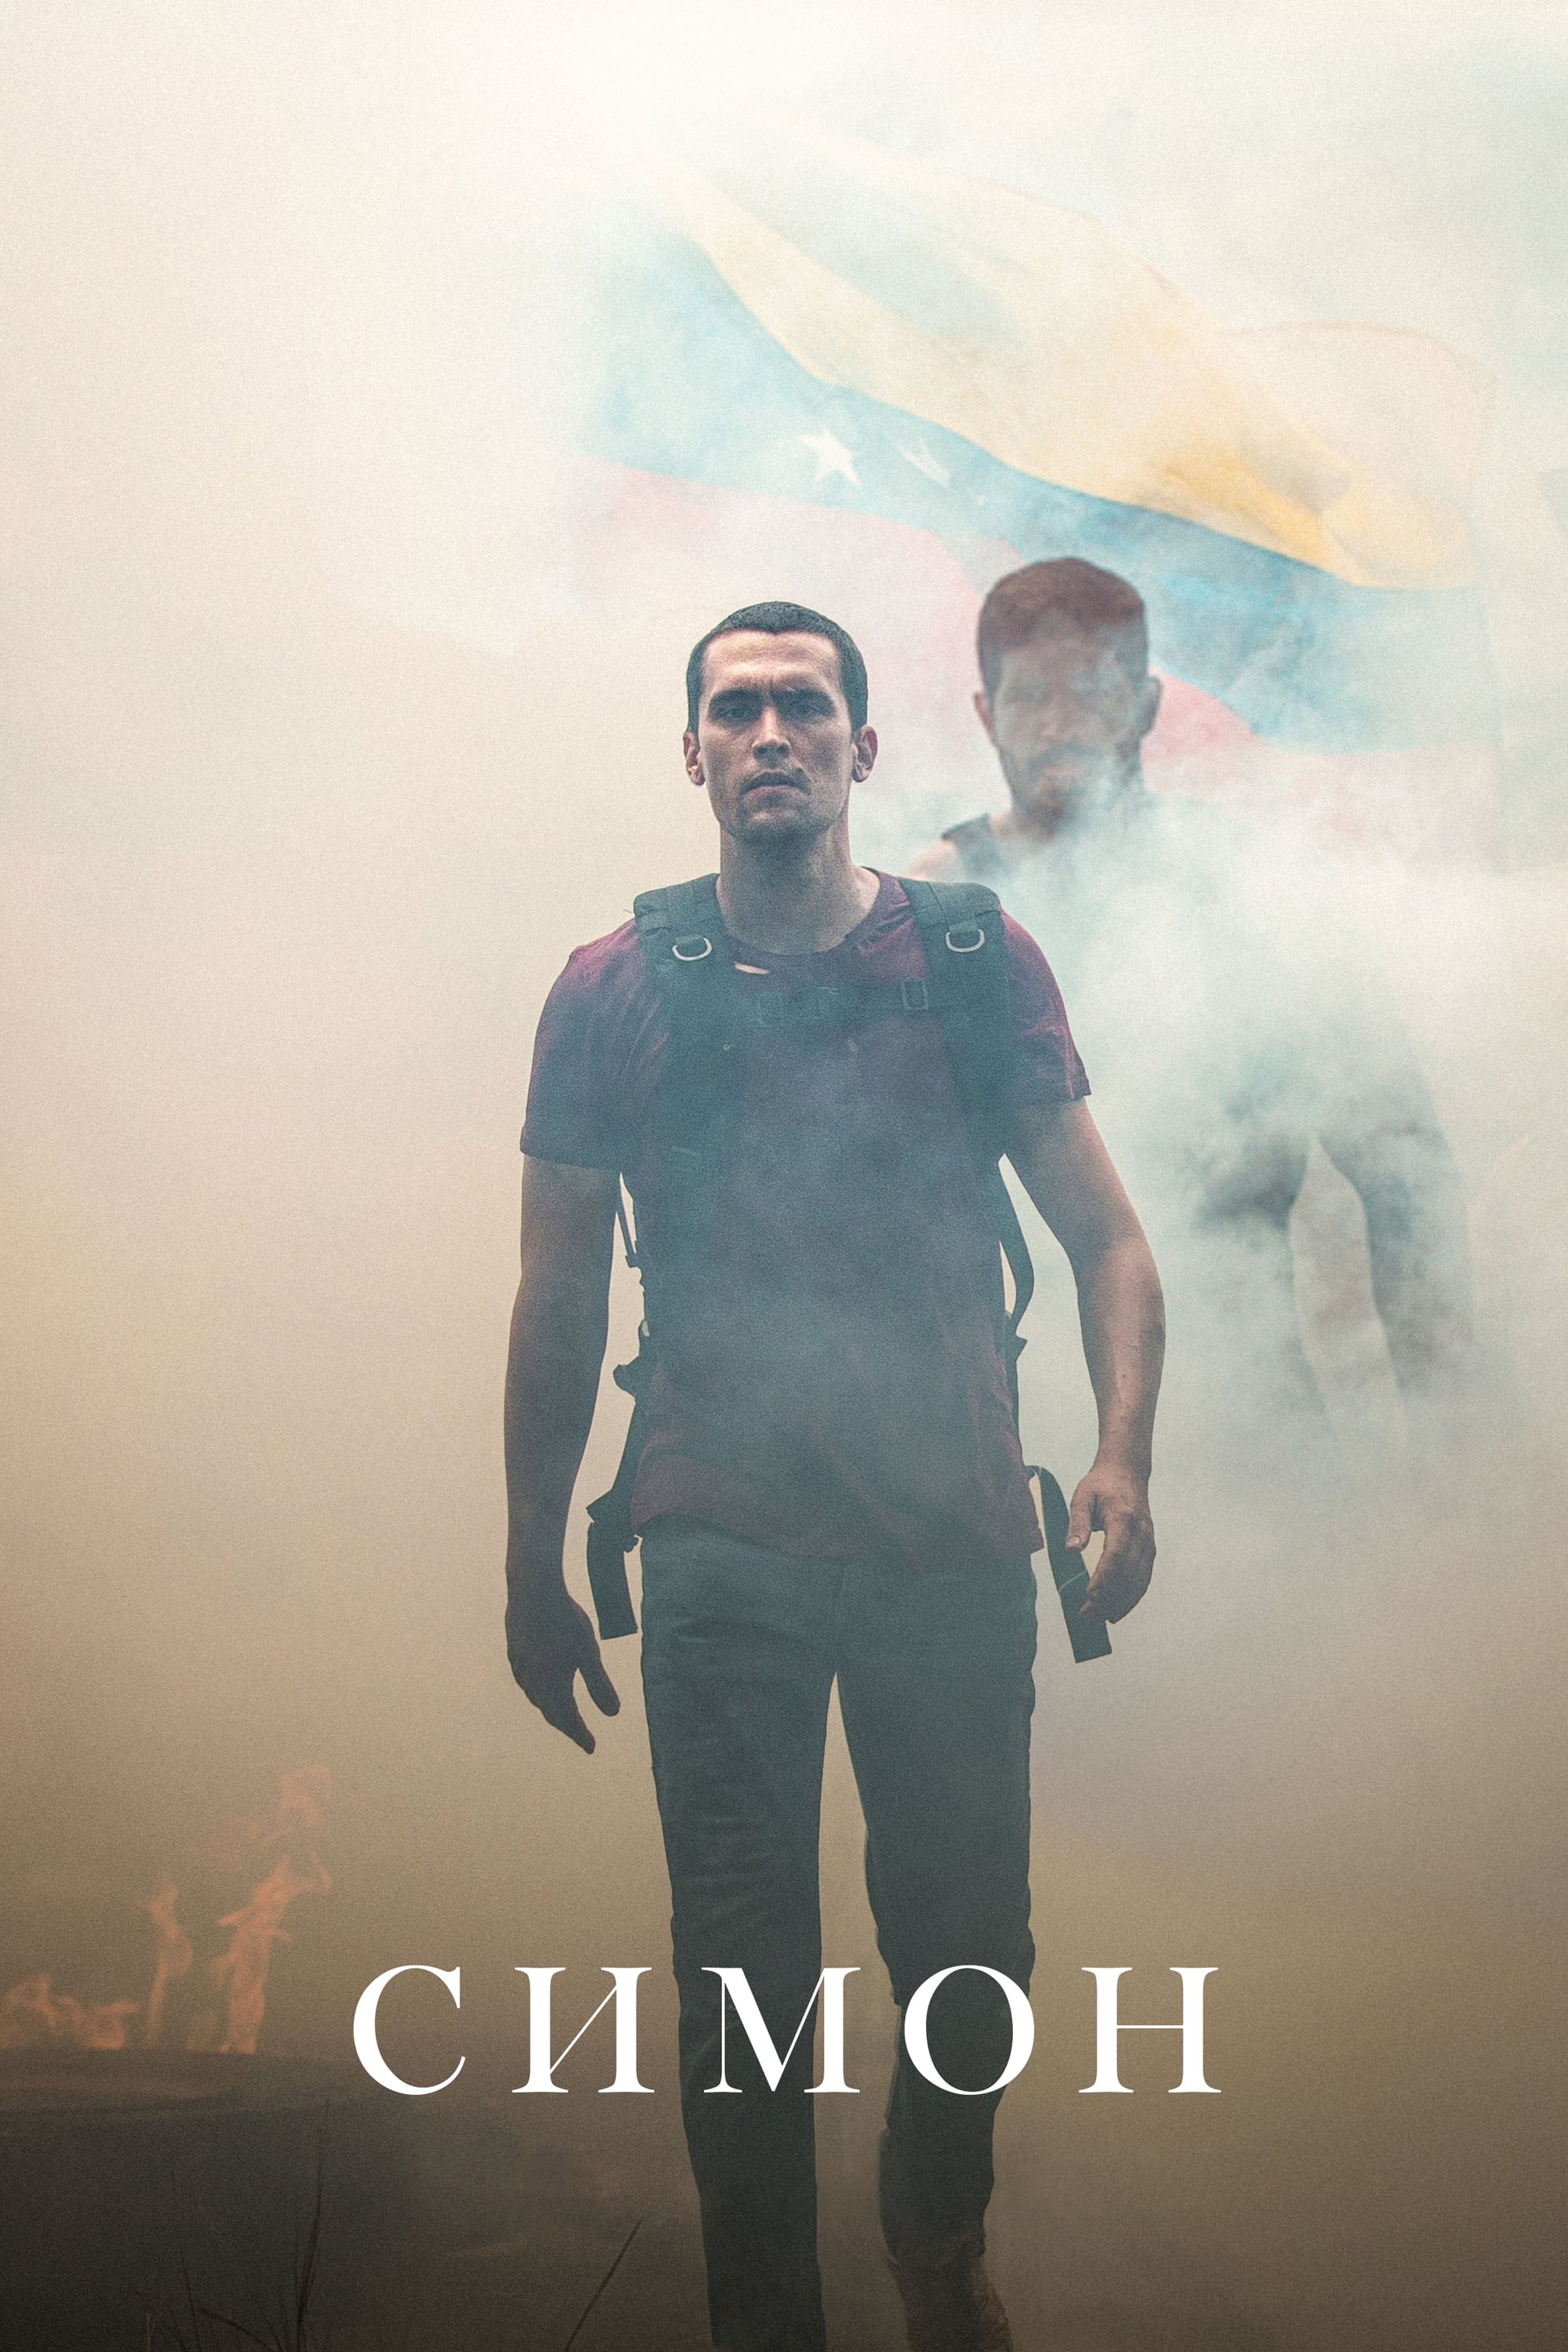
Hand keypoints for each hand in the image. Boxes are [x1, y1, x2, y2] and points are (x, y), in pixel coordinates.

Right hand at [506, 1580, 619, 1753]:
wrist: (532, 1591)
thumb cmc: (565, 1621)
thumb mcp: (588, 1653)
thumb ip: (599, 1685)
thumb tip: (614, 1714)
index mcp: (551, 1685)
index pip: (567, 1718)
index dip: (579, 1733)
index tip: (591, 1747)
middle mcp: (532, 1681)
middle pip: (549, 1711)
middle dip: (566, 1724)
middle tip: (579, 1734)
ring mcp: (519, 1666)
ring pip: (535, 1697)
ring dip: (550, 1709)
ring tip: (561, 1713)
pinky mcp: (514, 1652)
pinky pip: (525, 1682)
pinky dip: (537, 1691)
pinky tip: (539, 1683)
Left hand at [1067, 1457, 1154, 1623]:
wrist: (1128, 1472)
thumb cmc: (1100, 1485)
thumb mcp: (1082, 1497)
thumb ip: (1077, 1523)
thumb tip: (1072, 1550)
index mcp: (1123, 1520)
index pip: (1115, 1556)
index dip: (1104, 1580)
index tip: (1089, 1598)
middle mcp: (1141, 1534)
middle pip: (1127, 1574)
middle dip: (1108, 1599)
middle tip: (1087, 1617)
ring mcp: (1149, 1542)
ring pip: (1139, 1581)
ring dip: (1121, 1603)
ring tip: (1101, 1620)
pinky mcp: (1150, 1549)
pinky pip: (1144, 1578)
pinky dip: (1133, 1597)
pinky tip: (1118, 1610)